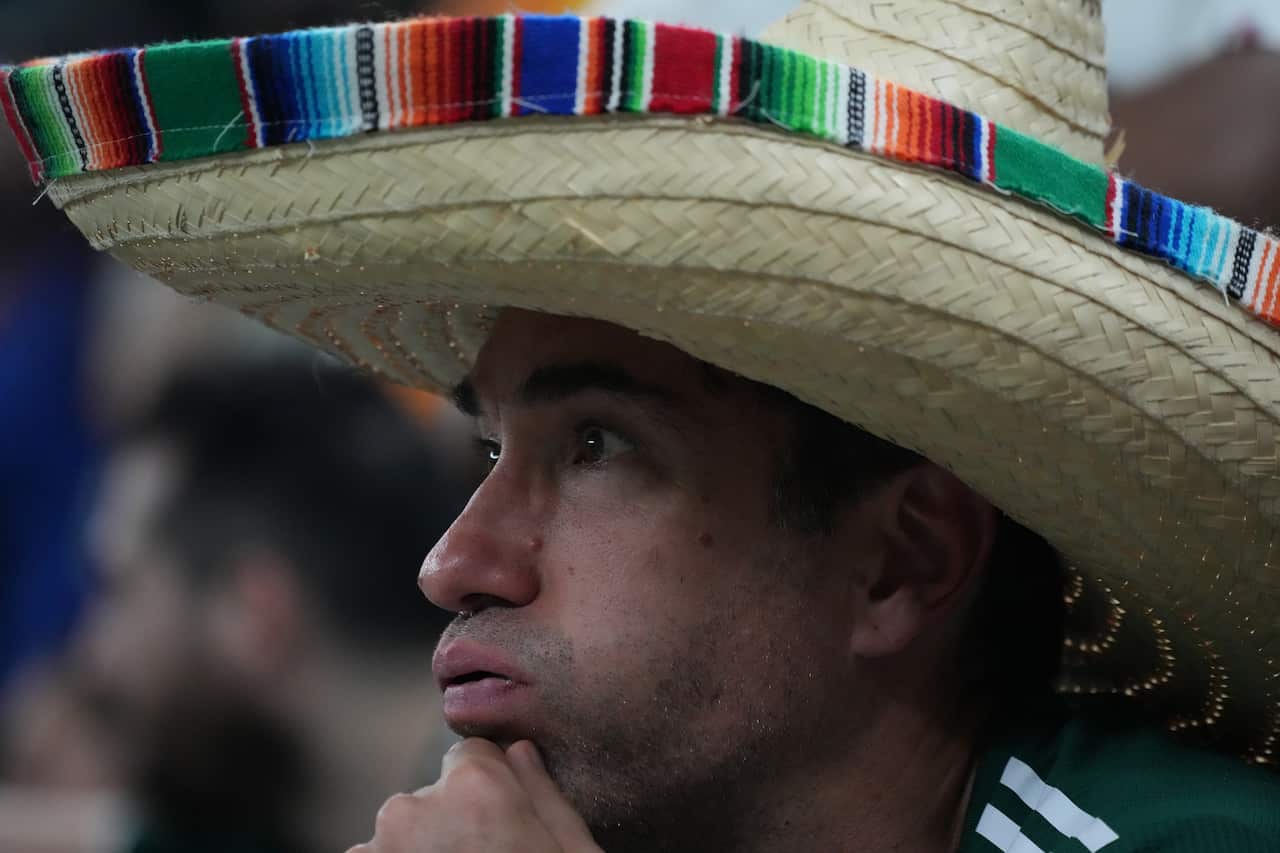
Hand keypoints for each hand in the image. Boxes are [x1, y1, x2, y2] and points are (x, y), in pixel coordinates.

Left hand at [347, 739, 602, 852]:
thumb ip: (543, 795)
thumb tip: (521, 752)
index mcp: (474, 787)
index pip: (471, 755)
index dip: (492, 788)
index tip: (505, 825)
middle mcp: (412, 808)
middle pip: (432, 799)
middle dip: (452, 827)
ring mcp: (375, 852)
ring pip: (401, 839)